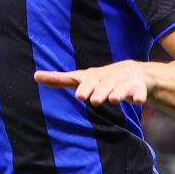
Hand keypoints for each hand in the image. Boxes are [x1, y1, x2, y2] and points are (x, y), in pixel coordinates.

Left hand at [34, 60, 150, 105]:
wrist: (132, 72)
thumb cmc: (100, 79)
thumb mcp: (81, 78)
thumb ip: (60, 79)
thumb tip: (35, 76)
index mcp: (94, 76)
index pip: (88, 81)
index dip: (85, 88)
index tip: (80, 96)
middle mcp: (108, 77)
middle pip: (104, 85)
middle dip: (100, 92)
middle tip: (95, 100)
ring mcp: (124, 82)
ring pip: (120, 88)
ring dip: (117, 93)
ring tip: (114, 100)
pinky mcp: (138, 88)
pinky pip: (139, 92)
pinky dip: (139, 95)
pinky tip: (138, 101)